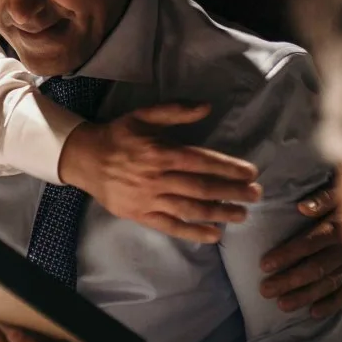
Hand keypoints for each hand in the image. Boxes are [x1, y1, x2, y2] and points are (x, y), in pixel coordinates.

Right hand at [57, 102, 260, 243]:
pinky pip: (171, 226)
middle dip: (232, 192)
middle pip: (202, 187)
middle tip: (256, 195)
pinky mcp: (141, 215)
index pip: (202, 161)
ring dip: (219, 213)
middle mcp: (158, 178)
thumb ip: (176, 111)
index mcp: (161, 152)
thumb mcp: (144, 115)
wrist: (85, 159)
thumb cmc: (119, 136)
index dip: (229, 168)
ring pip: (190, 209)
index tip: (251, 173)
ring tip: (241, 215)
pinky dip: (193, 232)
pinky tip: (214, 234)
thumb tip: (207, 107)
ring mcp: (149, 199)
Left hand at [259, 183, 341, 316]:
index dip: (287, 254)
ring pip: (328, 283)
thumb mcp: (340, 189)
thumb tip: (303, 207)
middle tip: (265, 290)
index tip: (264, 265)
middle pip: (316, 267)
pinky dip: (332, 304)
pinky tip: (313, 313)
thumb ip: (323, 198)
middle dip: (289, 280)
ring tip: (282, 305)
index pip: (310, 243)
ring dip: (305, 295)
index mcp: (340, 226)